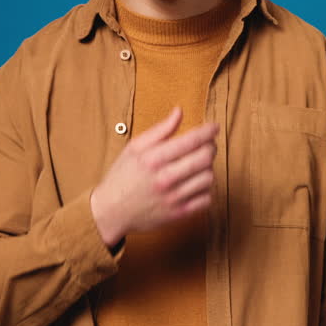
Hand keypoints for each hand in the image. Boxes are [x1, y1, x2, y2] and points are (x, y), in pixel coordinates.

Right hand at [90, 106, 218, 247]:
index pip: (191, 141)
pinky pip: (206, 198)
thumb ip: (160, 130)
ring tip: (198, 165)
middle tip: (207, 145)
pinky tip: (196, 183)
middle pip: (205, 158)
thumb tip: (179, 112)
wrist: (111, 211)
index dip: (208, 131)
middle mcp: (165, 178)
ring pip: (208, 177)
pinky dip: (205, 189)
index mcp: (154, 159)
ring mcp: (173, 197)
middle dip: (211, 147)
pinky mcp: (178, 214)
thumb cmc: (122, 176)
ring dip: (208, 168)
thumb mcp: (134, 148)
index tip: (214, 127)